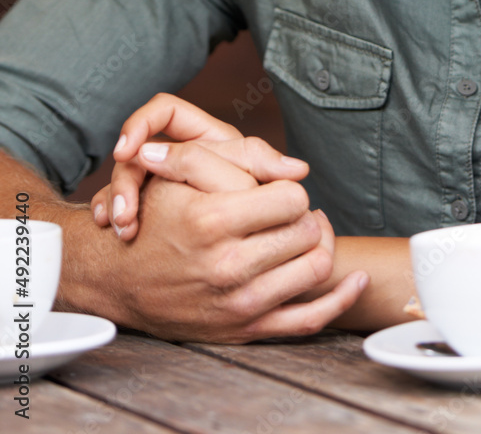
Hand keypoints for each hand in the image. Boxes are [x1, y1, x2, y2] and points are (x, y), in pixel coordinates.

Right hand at [92, 93, 305, 240]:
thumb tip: (299, 170)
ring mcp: (153, 177)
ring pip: (122, 178)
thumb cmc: (247, 198)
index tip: (130, 150)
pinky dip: (108, 214)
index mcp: (201, 137)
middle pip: (136, 151)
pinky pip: (113, 203)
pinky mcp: (141, 203)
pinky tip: (111, 231)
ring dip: (117, 201)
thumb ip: (266, 167)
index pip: (163, 109)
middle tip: (124, 210)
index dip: (143, 122)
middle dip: (127, 178)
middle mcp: (174, 152)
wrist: (225, 238)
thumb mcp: (252, 177)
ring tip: (121, 227)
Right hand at [98, 172, 366, 341]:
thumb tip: (300, 167)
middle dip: (303, 217)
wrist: (116, 279)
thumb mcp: (179, 175)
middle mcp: (228, 266)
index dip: (288, 191)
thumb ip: (235, 156)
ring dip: (318, 245)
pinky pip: (310, 320)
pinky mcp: (246, 329)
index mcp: (213, 221)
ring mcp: (239, 303)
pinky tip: (356, 279)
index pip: (292, 198)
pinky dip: (341, 299)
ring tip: (302, 234)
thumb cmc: (154, 219)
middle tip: (289, 213)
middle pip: (306, 232)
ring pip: (315, 268)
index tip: (274, 193)